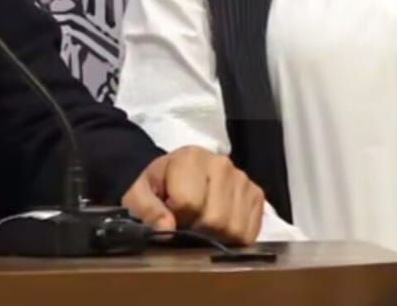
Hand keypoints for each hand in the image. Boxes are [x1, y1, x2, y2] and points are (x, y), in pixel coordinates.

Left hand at [121, 146, 263, 244]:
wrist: (173, 174)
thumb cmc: (157, 185)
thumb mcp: (139, 194)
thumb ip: (147, 209)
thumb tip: (166, 229)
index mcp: (191, 158)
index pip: (189, 203)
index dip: (176, 217)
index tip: (170, 213)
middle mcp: (222, 165)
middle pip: (216, 219)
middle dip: (198, 229)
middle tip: (187, 221)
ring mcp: (242, 179)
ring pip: (235, 229)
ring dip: (217, 236)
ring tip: (202, 221)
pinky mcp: (256, 195)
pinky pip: (250, 232)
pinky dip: (234, 237)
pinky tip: (219, 226)